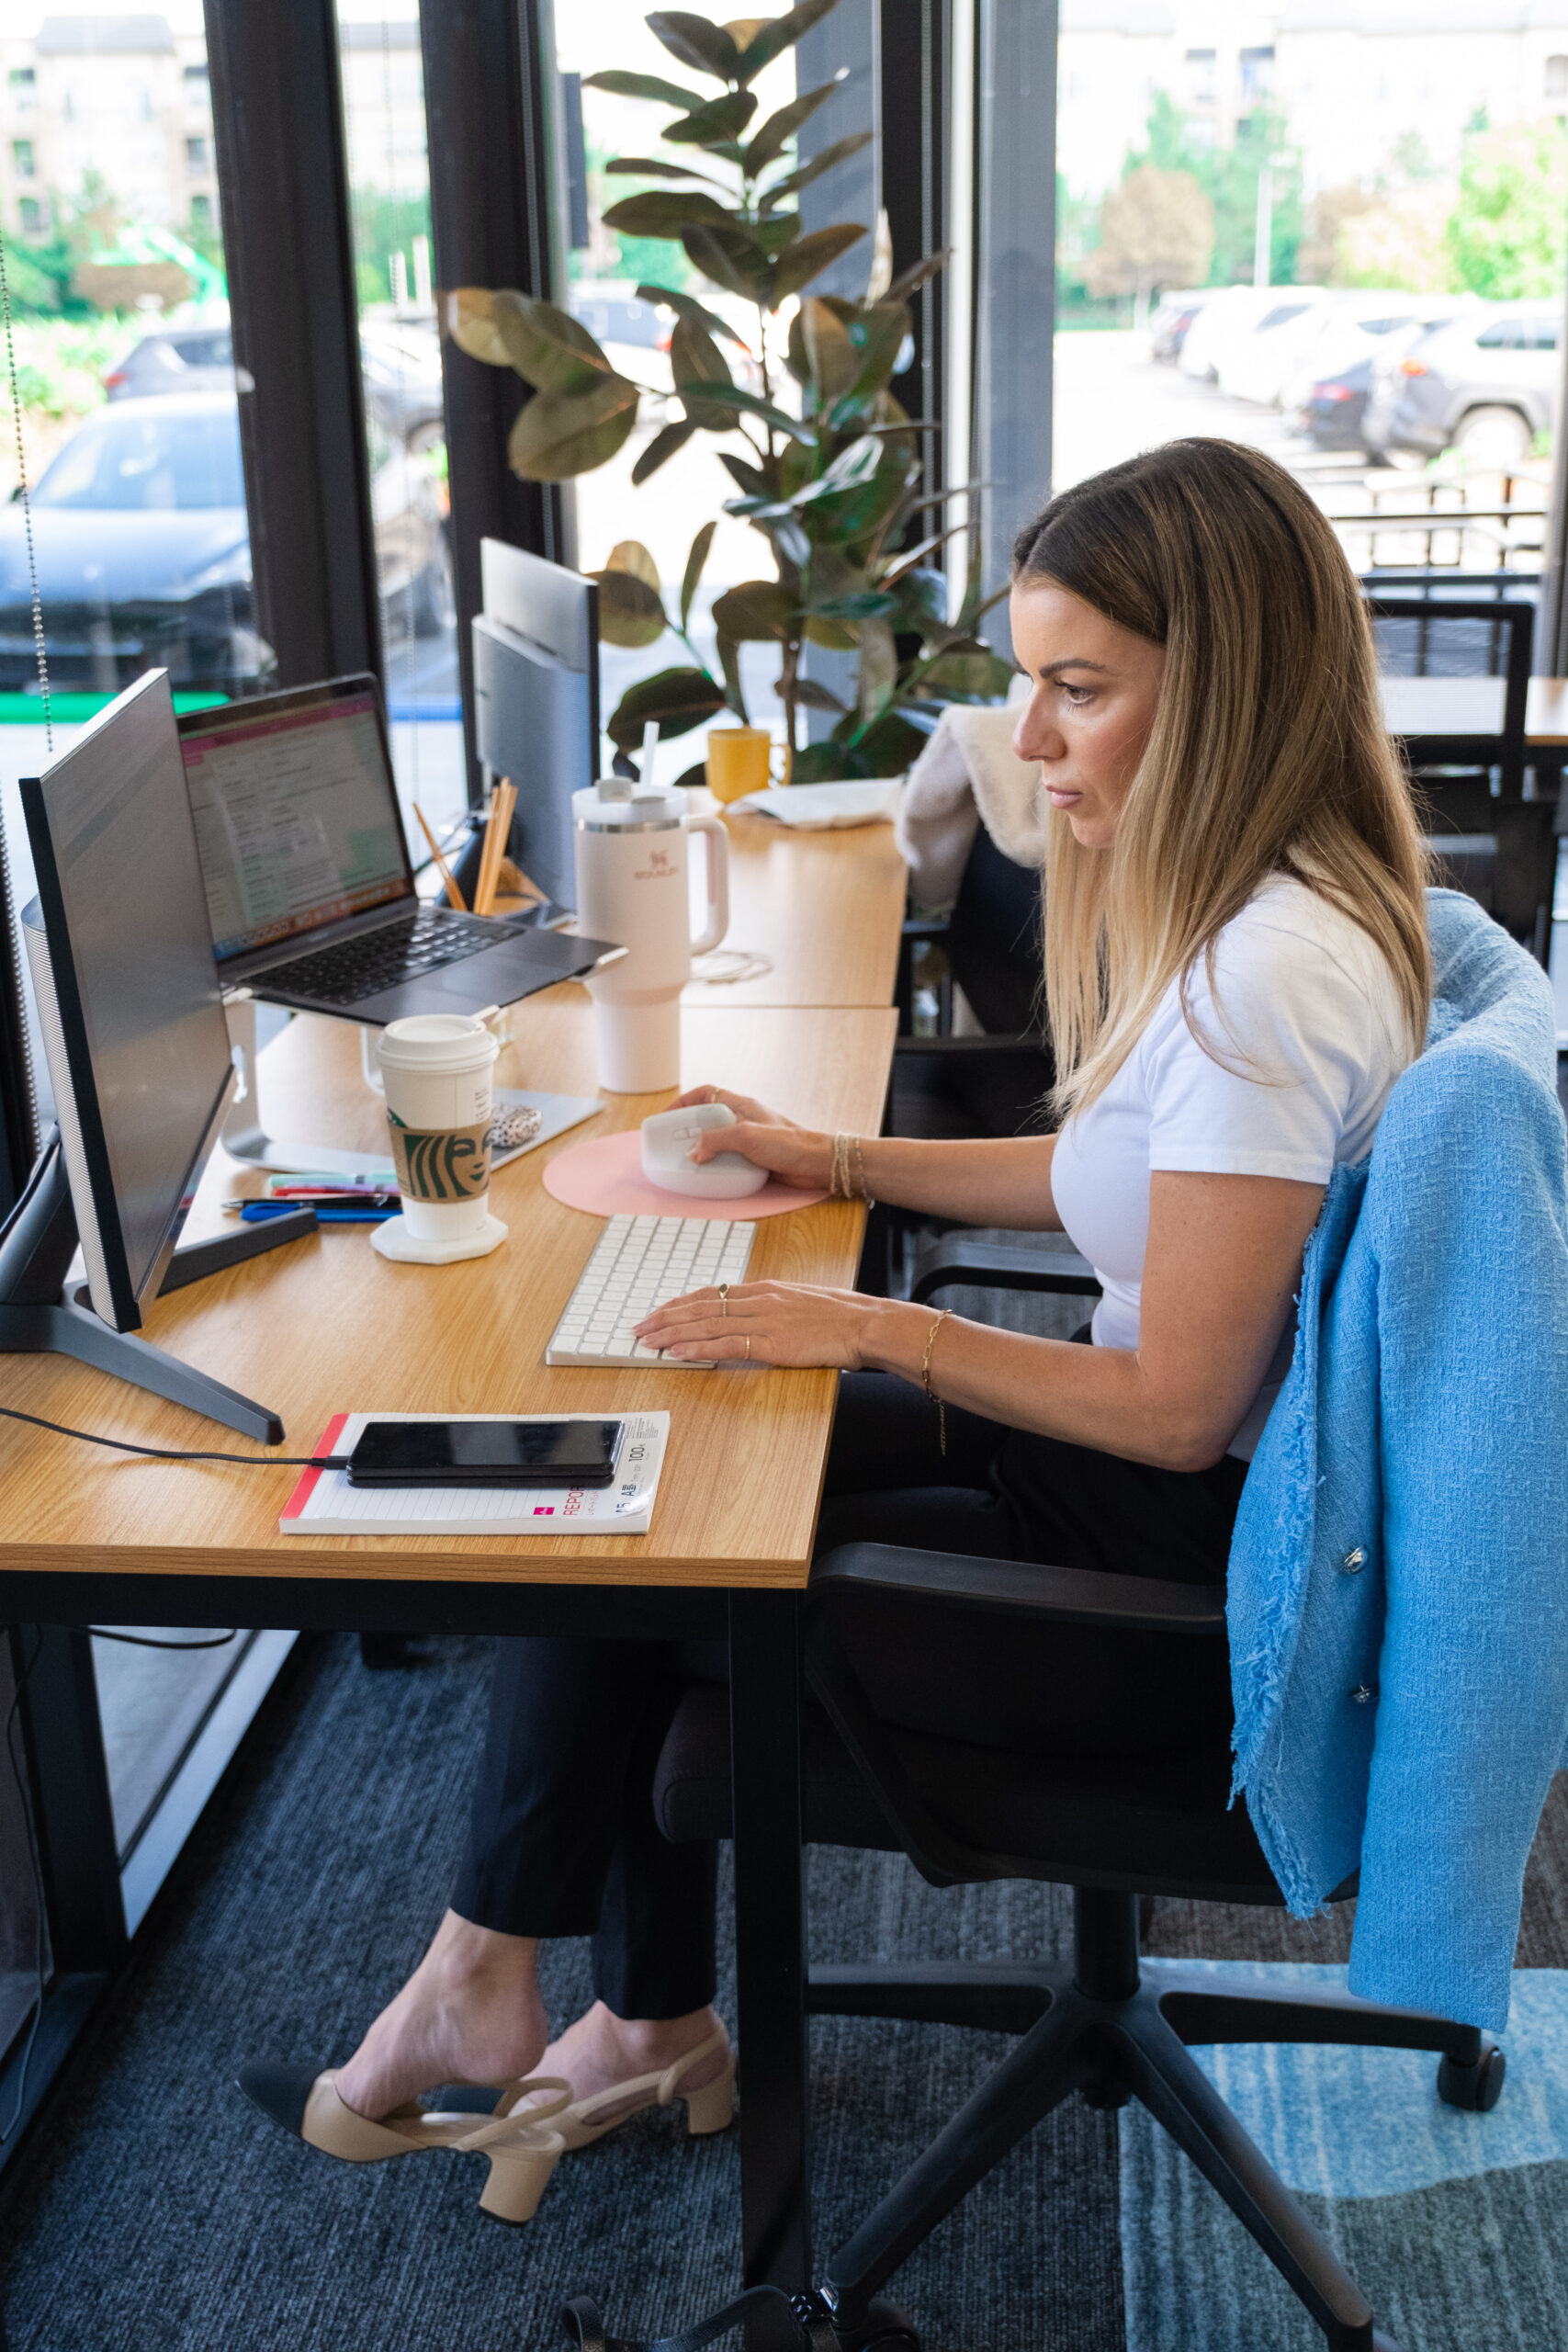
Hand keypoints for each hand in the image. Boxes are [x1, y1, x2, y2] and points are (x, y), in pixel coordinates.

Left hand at [635, 1278, 876, 1368]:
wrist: (865, 1323)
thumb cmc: (840, 1315)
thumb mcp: (799, 1301)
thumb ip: (771, 1306)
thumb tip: (749, 1315)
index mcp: (764, 1289)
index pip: (710, 1294)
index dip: (680, 1304)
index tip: (658, 1312)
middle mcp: (758, 1300)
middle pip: (700, 1307)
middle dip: (666, 1318)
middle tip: (639, 1328)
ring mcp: (764, 1321)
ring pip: (707, 1324)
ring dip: (673, 1333)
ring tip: (648, 1341)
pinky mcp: (772, 1344)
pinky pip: (727, 1345)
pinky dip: (698, 1348)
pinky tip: (678, 1352)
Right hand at [669, 1085, 830, 1190]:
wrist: (816, 1164)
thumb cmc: (789, 1143)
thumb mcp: (746, 1136)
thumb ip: (715, 1141)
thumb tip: (693, 1152)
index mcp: (740, 1105)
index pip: (705, 1094)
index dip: (684, 1102)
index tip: (667, 1117)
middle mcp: (742, 1120)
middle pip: (706, 1119)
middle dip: (688, 1131)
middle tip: (672, 1146)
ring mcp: (748, 1140)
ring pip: (716, 1142)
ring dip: (702, 1152)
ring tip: (688, 1164)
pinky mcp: (753, 1158)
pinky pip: (727, 1160)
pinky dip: (716, 1166)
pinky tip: (711, 1176)